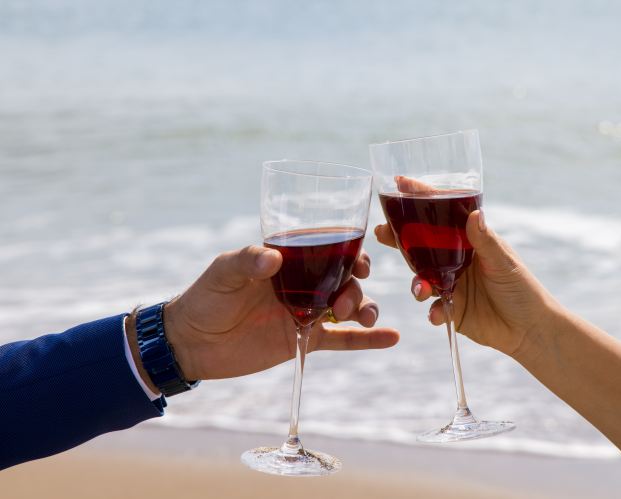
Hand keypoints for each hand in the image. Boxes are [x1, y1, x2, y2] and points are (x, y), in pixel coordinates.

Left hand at [152, 246, 397, 380]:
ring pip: (349, 306)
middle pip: (345, 276)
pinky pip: (344, 339)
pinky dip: (368, 339)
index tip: (359, 262)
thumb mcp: (223, 272)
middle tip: (345, 300)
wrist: (192, 344)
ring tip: (360, 317)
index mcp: (289, 258)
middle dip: (357, 283)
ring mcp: (307, 311)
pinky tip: (393, 338)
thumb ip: (248, 260)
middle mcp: (303, 282)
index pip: (329, 247)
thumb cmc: (205, 297)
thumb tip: (274, 258)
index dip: (351, 250)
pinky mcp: (305, 339)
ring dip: (364, 308)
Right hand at [374, 210, 555, 357]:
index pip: (440, 217)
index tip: (400, 185)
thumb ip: (485, 241)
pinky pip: (433, 309)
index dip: (420, 200)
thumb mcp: (504, 262)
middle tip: (382, 233)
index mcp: (468, 242)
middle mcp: (454, 261)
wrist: (530, 330)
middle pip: (420, 246)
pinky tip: (438, 314)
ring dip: (416, 283)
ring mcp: (450, 285)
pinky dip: (433, 311)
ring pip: (421, 278)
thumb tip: (474, 214)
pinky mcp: (450, 310)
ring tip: (421, 289)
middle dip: (398, 239)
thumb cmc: (522, 288)